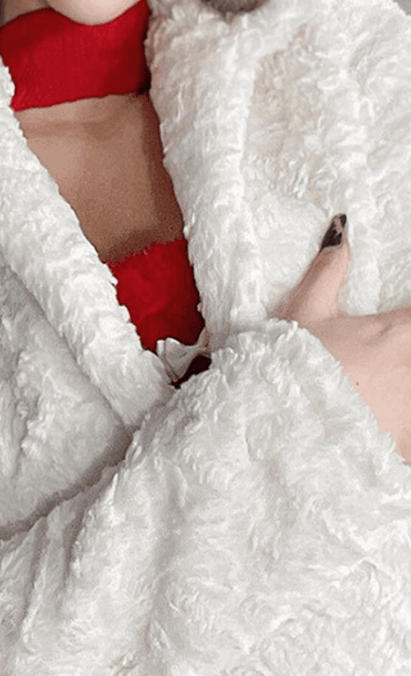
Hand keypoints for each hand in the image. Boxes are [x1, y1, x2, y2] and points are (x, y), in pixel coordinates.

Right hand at [278, 215, 410, 462]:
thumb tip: (341, 229)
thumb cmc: (291, 369)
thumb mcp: (305, 313)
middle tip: (380, 371)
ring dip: (403, 397)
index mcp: (399, 332)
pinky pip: (410, 442)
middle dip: (404, 361)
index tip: (398, 334)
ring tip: (381, 401)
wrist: (277, 428)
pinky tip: (382, 430)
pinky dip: (400, 434)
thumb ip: (329, 270)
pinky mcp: (405, 446)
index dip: (407, 325)